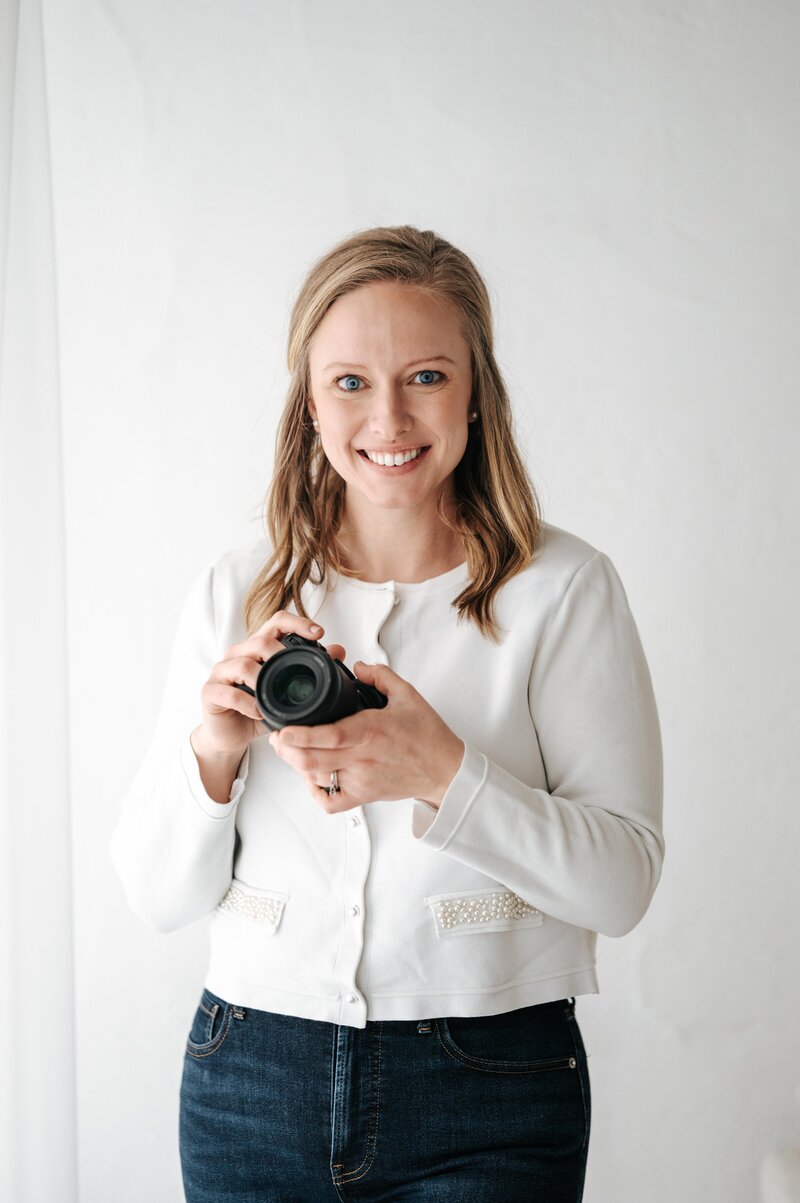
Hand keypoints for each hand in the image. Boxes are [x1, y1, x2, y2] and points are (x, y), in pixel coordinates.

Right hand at [192, 612, 345, 759]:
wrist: (230, 735)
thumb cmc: (258, 709)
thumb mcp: (287, 690)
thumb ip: (310, 669)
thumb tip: (338, 651)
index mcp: (257, 647)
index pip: (276, 622)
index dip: (297, 623)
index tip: (319, 633)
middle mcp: (238, 654)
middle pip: (260, 641)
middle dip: (281, 654)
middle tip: (296, 671)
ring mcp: (221, 672)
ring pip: (242, 664)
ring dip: (262, 680)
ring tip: (274, 696)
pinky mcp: (210, 692)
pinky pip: (229, 693)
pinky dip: (247, 703)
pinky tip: (259, 712)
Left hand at [268, 661, 464, 812]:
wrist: (445, 770)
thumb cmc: (428, 735)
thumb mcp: (407, 695)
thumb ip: (380, 675)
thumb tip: (356, 667)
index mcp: (371, 731)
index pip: (329, 736)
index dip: (300, 735)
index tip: (283, 729)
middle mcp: (363, 758)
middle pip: (313, 761)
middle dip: (287, 750)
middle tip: (279, 737)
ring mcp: (361, 780)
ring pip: (317, 778)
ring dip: (298, 765)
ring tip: (292, 750)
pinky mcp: (363, 796)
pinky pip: (331, 802)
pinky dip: (315, 791)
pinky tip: (314, 777)